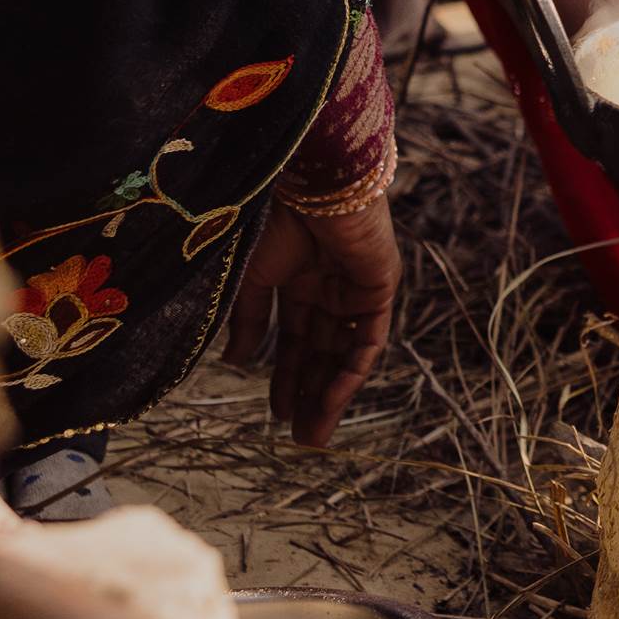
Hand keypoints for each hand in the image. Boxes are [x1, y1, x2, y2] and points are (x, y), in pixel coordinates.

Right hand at [229, 194, 398, 447]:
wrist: (312, 181)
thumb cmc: (276, 217)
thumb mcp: (255, 277)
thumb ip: (250, 320)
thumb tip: (237, 363)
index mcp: (299, 277)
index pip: (297, 338)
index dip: (285, 375)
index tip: (273, 413)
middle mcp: (330, 285)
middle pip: (323, 351)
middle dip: (309, 394)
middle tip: (297, 438)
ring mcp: (356, 286)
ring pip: (345, 351)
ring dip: (330, 393)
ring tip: (312, 433)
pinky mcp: (380, 285)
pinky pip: (368, 339)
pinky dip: (351, 371)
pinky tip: (332, 400)